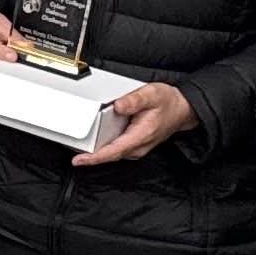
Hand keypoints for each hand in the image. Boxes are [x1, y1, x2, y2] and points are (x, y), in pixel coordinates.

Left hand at [72, 82, 195, 165]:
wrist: (182, 109)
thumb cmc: (168, 102)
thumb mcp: (152, 94)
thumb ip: (134, 100)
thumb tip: (118, 106)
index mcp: (140, 135)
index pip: (113, 151)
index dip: (95, 158)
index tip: (79, 160)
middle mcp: (138, 145)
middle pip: (110, 155)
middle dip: (91, 157)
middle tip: (73, 155)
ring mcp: (137, 147)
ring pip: (113, 154)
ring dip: (97, 153)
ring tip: (79, 150)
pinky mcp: (135, 144)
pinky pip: (116, 149)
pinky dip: (104, 148)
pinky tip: (95, 143)